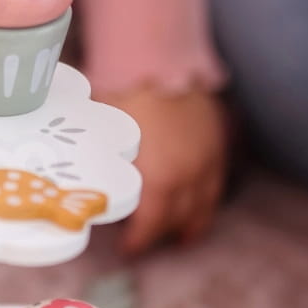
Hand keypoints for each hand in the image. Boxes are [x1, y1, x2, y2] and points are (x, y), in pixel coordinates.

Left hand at [101, 84, 227, 253]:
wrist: (156, 55)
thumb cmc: (120, 96)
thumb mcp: (103, 139)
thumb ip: (105, 171)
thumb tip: (90, 193)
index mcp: (159, 181)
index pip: (151, 226)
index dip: (139, 243)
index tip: (127, 251)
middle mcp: (189, 175)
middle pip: (182, 219)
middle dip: (165, 234)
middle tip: (152, 242)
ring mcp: (208, 157)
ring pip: (207, 203)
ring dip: (194, 223)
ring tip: (184, 235)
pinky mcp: (218, 139)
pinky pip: (218, 179)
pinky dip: (208, 196)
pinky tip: (200, 198)